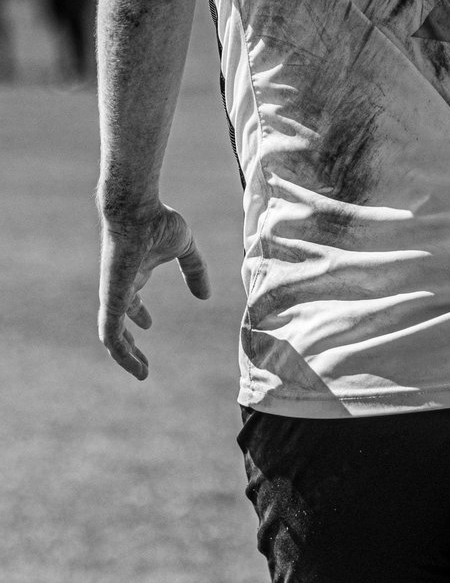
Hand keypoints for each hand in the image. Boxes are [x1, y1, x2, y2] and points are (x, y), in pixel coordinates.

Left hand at [98, 201, 210, 379]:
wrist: (136, 210)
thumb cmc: (157, 220)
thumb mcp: (184, 246)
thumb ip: (195, 269)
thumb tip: (206, 295)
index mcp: (135, 273)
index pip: (130, 301)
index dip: (138, 316)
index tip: (148, 326)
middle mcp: (121, 286)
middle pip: (118, 323)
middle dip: (128, 345)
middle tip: (141, 363)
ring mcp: (114, 295)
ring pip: (112, 336)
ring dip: (125, 356)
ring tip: (140, 372)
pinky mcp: (111, 300)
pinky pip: (110, 334)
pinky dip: (120, 352)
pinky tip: (131, 362)